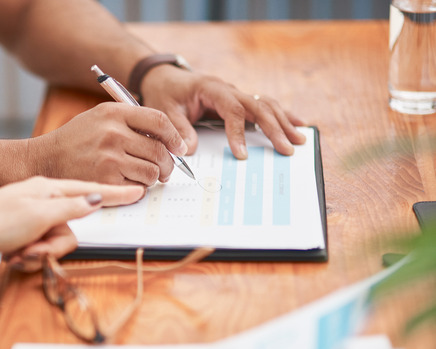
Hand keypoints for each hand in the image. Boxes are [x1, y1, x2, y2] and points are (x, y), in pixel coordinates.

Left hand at [0, 177, 143, 270]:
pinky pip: (35, 248)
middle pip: (68, 228)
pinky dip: (25, 256)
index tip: (136, 192)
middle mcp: (39, 201)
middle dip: (52, 246)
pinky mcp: (16, 233)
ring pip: (51, 242)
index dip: (112, 195)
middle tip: (31, 250)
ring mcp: (27, 217)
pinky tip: (9, 256)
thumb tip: (95, 198)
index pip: (88, 191)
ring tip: (16, 254)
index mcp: (47, 189)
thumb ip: (70, 207)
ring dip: (36, 254)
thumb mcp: (38, 214)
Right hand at [30, 102, 188, 185]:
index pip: (159, 120)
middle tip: (166, 170)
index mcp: (114, 113)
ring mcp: (109, 158)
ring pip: (152, 172)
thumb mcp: (100, 117)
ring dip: (153, 178)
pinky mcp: (105, 181)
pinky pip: (138, 188)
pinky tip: (127, 184)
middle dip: (168, 164)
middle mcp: (113, 133)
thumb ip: (130, 121)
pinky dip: (138, 189)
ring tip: (144, 177)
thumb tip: (168, 138)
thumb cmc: (75, 140)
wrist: (45, 159)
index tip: (179, 147)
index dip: (174, 136)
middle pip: (160, 150)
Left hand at [140, 65, 306, 159]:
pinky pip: (264, 106)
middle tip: (286, 149)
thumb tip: (190, 150)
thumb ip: (178, 129)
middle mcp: (229, 89)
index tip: (242, 155)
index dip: (238, 133)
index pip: (231, 110)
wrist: (165, 77)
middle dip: (274, 128)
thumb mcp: (165, 110)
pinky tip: (298, 125)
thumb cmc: (165, 93)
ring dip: (283, 122)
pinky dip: (282, 115)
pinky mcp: (239, 100)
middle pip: (257, 107)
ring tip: (299, 140)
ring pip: (266, 105)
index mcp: (211, 88)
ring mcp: (237, 93)